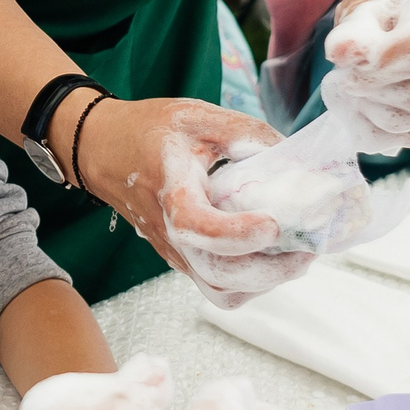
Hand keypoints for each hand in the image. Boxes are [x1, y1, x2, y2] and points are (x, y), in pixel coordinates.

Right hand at [74, 98, 308, 307]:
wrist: (104, 149)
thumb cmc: (149, 131)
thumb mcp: (198, 116)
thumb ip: (247, 133)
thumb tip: (296, 159)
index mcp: (171, 192)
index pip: (197, 227)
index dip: (237, 234)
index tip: (273, 223)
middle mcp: (169, 232)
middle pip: (216, 276)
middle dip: (268, 271)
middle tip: (306, 249)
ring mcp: (175, 252)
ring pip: (220, 292)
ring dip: (263, 282)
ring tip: (295, 256)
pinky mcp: (183, 260)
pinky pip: (218, 287)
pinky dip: (251, 282)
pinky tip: (273, 255)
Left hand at [317, 0, 409, 151]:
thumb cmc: (390, 16)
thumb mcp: (367, 11)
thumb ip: (353, 32)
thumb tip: (339, 55)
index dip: (375, 68)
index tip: (344, 71)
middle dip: (369, 93)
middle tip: (344, 82)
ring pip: (409, 122)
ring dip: (368, 112)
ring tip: (353, 92)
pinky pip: (407, 138)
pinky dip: (375, 128)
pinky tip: (363, 107)